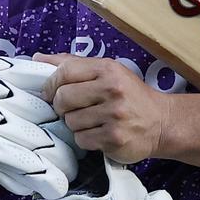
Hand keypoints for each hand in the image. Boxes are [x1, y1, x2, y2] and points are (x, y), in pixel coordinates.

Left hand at [35, 53, 170, 163]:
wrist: (162, 121)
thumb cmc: (130, 94)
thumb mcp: (107, 71)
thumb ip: (73, 64)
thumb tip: (37, 59)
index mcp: (107, 69)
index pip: (65, 72)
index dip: (51, 83)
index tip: (50, 92)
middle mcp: (112, 89)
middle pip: (63, 98)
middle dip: (62, 106)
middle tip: (73, 108)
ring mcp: (114, 115)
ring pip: (70, 121)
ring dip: (75, 123)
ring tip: (92, 120)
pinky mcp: (114, 138)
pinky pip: (82, 139)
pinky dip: (86, 138)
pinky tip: (99, 133)